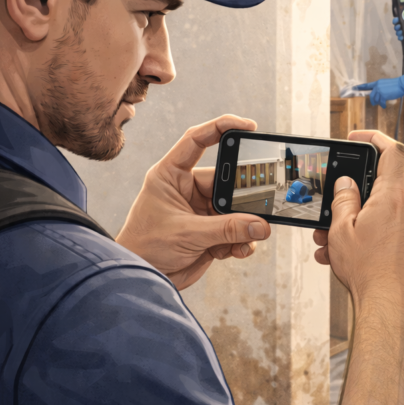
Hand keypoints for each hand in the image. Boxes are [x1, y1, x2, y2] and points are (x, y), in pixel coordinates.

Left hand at [116, 115, 270, 289]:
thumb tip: (260, 225)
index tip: (248, 126)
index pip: (197, 140)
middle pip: (226, 182)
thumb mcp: (187, 234)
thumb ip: (226, 229)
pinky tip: (238, 250)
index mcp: (171, 175)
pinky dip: (241, 241)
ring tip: (250, 236)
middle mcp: (187, 190)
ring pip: (235, 210)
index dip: (222, 127)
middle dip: (243, 197)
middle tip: (260, 205)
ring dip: (244, 224)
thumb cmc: (146, 248)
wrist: (142, 278)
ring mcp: (200, 212)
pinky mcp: (209, 233)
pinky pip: (235, 231)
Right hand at [313, 130, 403, 310]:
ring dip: (361, 225)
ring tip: (335, 248)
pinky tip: (358, 258)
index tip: (359, 138)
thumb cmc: (366, 271)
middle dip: (355, 201)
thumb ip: (343, 200)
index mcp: (392, 198)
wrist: (389, 308)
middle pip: (382, 190)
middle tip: (332, 217)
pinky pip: (397, 234)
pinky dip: (377, 239)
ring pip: (387, 216)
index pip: (391, 151)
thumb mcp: (341, 231)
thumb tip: (346, 183)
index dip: (375, 137)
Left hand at [354, 71, 403, 107]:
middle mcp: (377, 86)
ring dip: (379, 103)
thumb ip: (380, 88)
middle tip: (374, 103)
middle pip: (371, 96)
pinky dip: (382, 105)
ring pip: (376, 100)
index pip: (367, 85)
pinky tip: (385, 105)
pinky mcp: (383, 95)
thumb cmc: (396, 85)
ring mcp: (380, 91)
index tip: (354, 87)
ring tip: (383, 104)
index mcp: (377, 83)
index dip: (360, 87)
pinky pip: (381, 102)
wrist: (401, 84)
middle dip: (373, 101)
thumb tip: (378, 95)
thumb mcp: (386, 85)